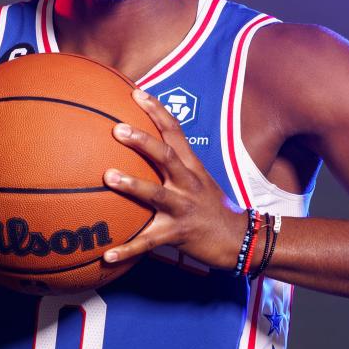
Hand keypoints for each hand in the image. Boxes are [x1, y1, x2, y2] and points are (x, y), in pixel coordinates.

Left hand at [102, 88, 247, 270]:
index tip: (137, 92)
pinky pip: (148, 242)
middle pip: (165, 155)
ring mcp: (183, 208)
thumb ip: (174, 163)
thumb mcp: (198, 179)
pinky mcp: (177, 234)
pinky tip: (107, 256)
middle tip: (117, 129)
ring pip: (155, 193)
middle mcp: (187, 183)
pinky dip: (127, 249)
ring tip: (108, 177)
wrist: (241, 239)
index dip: (157, 110)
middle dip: (141, 141)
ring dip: (132, 185)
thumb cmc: (212, 207)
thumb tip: (145, 147)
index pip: (174, 131)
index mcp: (190, 167)